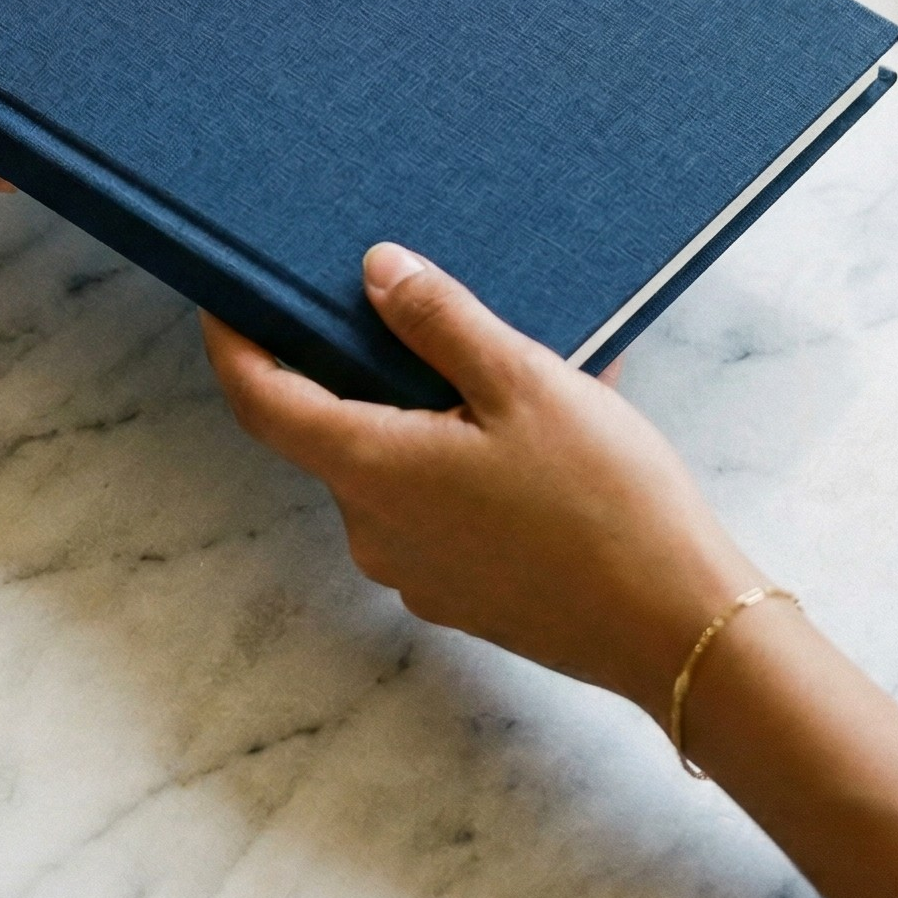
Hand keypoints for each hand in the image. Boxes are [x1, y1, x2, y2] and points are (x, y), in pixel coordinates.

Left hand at [202, 244, 758, 719]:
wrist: (677, 629)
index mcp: (372, 470)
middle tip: (418, 309)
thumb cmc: (604, 502)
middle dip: (366, 365)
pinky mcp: (460, 592)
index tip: (221, 298)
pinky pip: (439, 505)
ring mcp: (416, 570)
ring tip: (517, 365)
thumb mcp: (524, 382)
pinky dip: (467, 457)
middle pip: (334, 426)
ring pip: (396, 464)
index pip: (262, 401)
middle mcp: (375, 529)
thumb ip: (440, 320)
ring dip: (433, 410)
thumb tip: (377, 269)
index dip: (232, 344)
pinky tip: (541, 430)